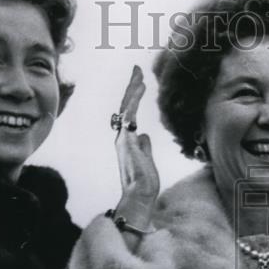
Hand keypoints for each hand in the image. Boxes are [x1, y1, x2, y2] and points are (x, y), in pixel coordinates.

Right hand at [113, 65, 158, 213]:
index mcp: (127, 141)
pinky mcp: (127, 140)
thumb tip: (144, 135)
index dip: (134, 99)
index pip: (129, 115)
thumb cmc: (144, 183)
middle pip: (125, 107)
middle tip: (137, 71)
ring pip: (126, 108)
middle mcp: (122, 137)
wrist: (139, 196)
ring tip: (139, 74)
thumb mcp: (147, 160)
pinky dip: (134, 99)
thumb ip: (144, 147)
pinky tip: (140, 87)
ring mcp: (123, 138)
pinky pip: (129, 114)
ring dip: (133, 90)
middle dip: (132, 88)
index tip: (139, 84)